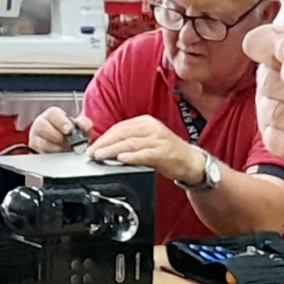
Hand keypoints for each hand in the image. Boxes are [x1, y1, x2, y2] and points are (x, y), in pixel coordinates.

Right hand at [26, 107, 86, 152]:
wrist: (65, 148)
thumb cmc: (71, 135)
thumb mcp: (80, 128)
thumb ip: (84, 124)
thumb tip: (83, 125)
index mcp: (52, 115)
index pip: (53, 113)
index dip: (61, 121)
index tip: (69, 129)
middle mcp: (41, 123)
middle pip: (42, 126)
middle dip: (57, 136)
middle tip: (69, 142)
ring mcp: (35, 136)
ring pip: (40, 141)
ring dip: (55, 147)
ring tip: (66, 149)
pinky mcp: (34, 149)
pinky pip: (40, 152)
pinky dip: (51, 154)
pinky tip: (59, 154)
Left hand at [85, 115, 206, 185]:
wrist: (190, 161)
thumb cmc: (167, 152)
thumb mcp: (147, 141)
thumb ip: (129, 141)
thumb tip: (106, 147)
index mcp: (145, 122)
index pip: (120, 127)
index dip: (104, 137)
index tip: (92, 146)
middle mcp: (152, 128)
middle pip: (122, 134)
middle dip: (105, 144)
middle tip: (92, 152)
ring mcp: (158, 140)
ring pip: (131, 143)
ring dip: (113, 150)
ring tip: (101, 156)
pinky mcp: (164, 152)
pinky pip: (145, 154)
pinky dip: (132, 156)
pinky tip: (122, 159)